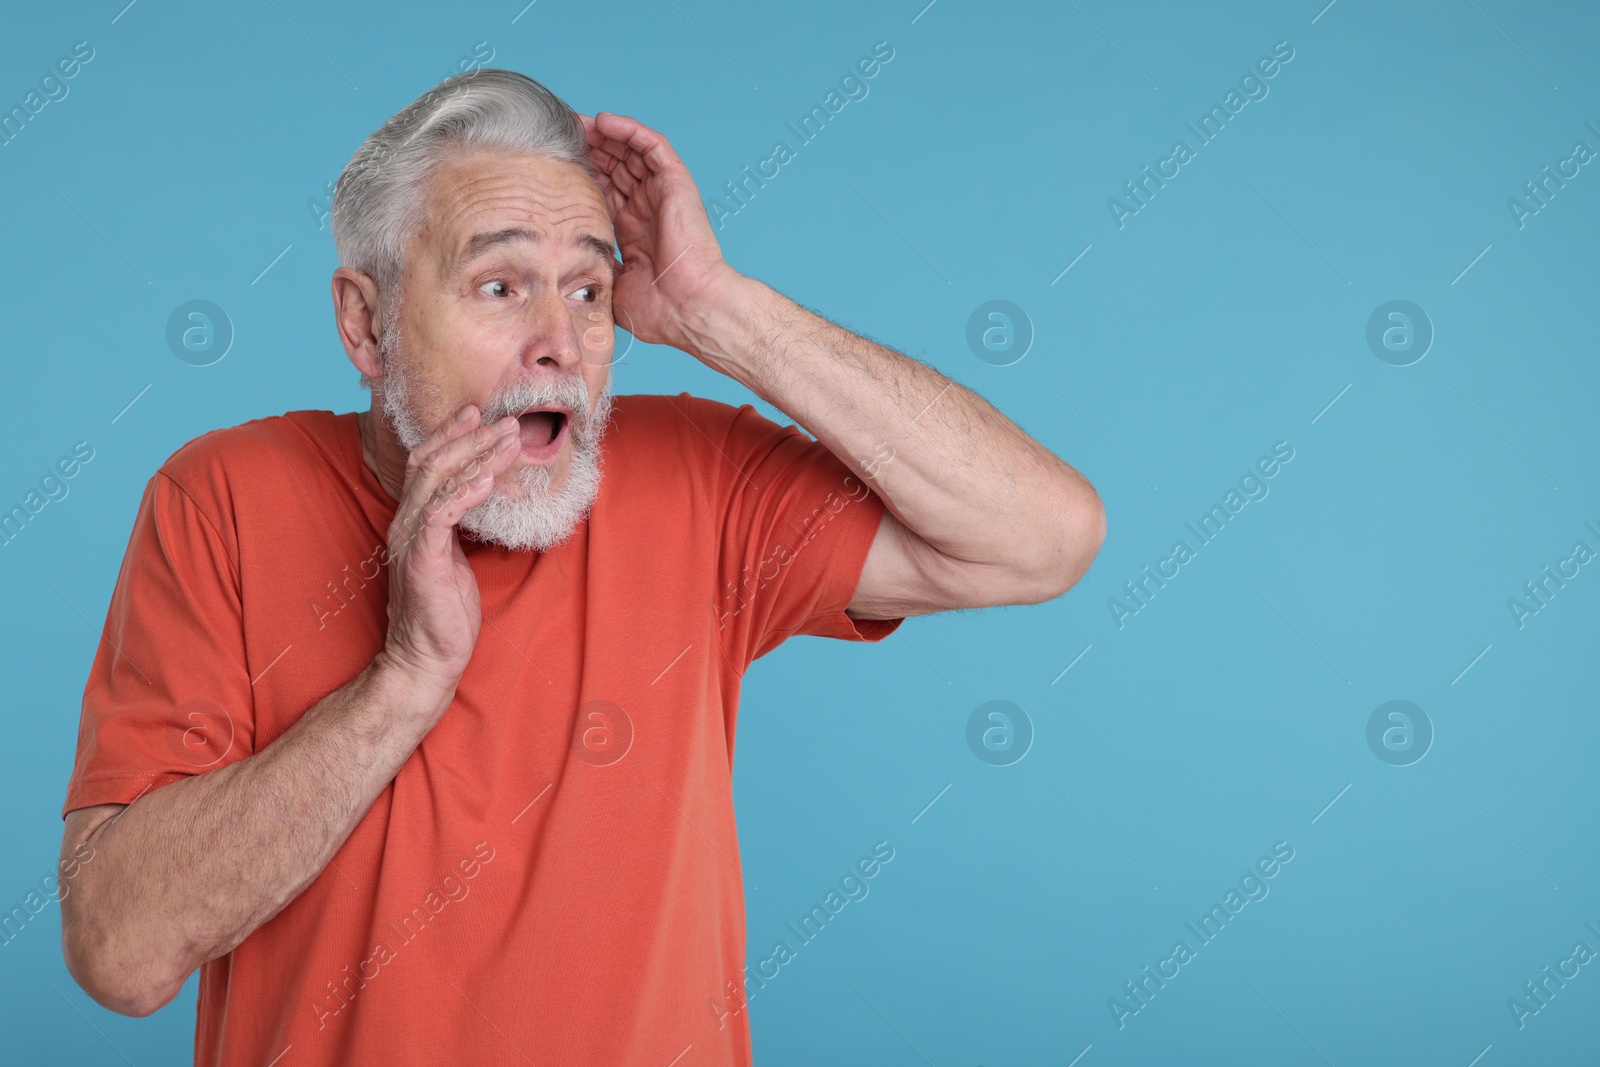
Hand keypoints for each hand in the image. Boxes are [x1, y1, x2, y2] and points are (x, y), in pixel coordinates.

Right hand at [377, 405, 522, 702]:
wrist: (427, 658)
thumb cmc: (445, 610)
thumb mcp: (457, 557)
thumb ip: (461, 524)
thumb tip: (483, 494)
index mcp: (414, 520)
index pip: (426, 464)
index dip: (449, 435)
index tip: (477, 413)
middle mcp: (406, 524)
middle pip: (433, 464)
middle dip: (471, 438)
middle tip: (506, 421)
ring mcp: (411, 541)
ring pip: (438, 482)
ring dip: (476, 457)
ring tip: (508, 440)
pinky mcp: (422, 561)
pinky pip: (440, 517)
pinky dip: (463, 494)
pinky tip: (487, 481)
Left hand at [578, 110, 741, 352]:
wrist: (688, 310)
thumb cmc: (659, 310)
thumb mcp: (613, 286)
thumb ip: (595, 268)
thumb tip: (564, 269)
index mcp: (634, 230)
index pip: (605, 191)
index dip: (583, 174)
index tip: (556, 162)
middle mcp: (648, 208)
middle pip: (616, 166)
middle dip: (590, 149)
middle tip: (561, 133)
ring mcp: (662, 195)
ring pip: (631, 151)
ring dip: (605, 134)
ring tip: (578, 121)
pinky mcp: (676, 184)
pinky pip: (653, 146)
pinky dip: (630, 130)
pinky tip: (604, 120)